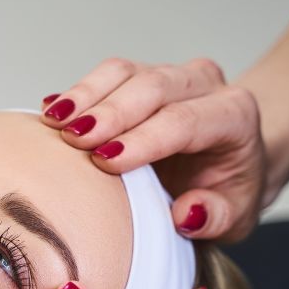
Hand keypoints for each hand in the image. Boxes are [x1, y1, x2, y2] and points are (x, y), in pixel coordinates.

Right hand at [41, 58, 266, 241]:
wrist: (232, 157)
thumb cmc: (228, 189)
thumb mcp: (236, 217)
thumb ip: (217, 217)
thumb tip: (186, 214)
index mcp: (234, 116)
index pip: (185, 121)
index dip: (144, 139)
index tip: (106, 160)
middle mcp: (203, 85)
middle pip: (154, 86)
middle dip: (110, 112)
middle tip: (73, 138)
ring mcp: (169, 75)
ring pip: (125, 72)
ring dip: (86, 96)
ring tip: (54, 122)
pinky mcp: (139, 76)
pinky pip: (107, 74)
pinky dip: (77, 93)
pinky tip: (52, 112)